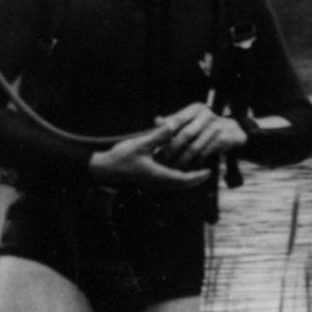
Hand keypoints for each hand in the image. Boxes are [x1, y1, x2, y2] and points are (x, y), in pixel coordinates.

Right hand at [87, 121, 213, 188]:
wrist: (102, 168)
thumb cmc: (119, 157)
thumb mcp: (140, 144)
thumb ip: (157, 136)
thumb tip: (172, 126)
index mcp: (158, 175)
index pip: (183, 179)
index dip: (197, 177)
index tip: (209, 172)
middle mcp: (157, 181)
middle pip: (181, 185)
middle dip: (196, 180)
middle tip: (208, 173)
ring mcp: (152, 181)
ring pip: (174, 184)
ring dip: (187, 179)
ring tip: (198, 171)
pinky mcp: (147, 179)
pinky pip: (167, 180)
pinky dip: (177, 176)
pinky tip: (179, 167)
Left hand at [153, 101, 247, 168]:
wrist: (232, 131)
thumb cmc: (205, 126)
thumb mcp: (191, 120)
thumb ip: (174, 121)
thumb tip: (156, 121)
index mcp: (196, 108)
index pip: (177, 120)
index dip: (166, 133)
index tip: (156, 144)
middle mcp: (207, 115)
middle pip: (186, 134)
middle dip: (174, 148)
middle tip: (164, 158)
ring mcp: (217, 126)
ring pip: (195, 146)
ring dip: (184, 158)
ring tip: (175, 165)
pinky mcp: (224, 138)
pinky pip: (205, 153)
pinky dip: (196, 161)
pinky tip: (189, 167)